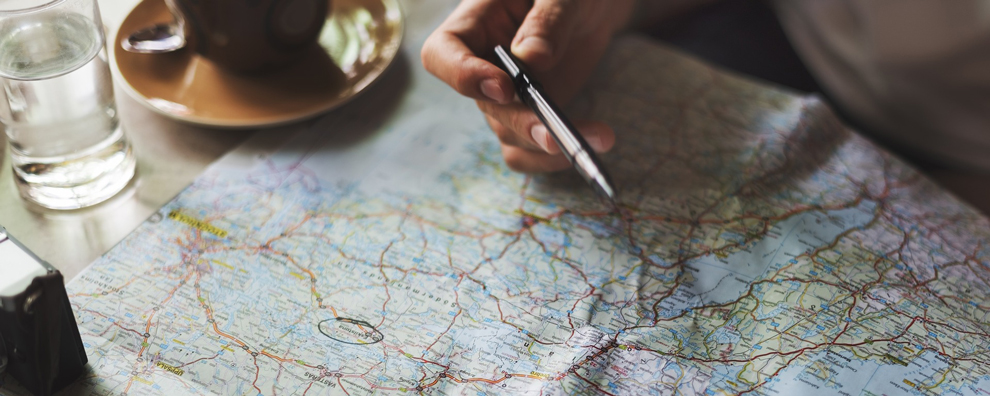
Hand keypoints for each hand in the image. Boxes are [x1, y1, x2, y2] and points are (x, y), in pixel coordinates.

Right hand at [422, 0, 634, 171]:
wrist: (590, 7)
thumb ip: (547, 20)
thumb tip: (532, 60)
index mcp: (474, 24)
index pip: (442, 55)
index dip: (464, 77)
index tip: (503, 87)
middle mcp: (481, 66)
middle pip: (486, 106)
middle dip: (522, 123)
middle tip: (555, 134)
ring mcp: (504, 98)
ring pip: (509, 135)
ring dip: (549, 147)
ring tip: (599, 137)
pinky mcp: (529, 117)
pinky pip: (530, 150)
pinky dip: (557, 157)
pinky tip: (594, 142)